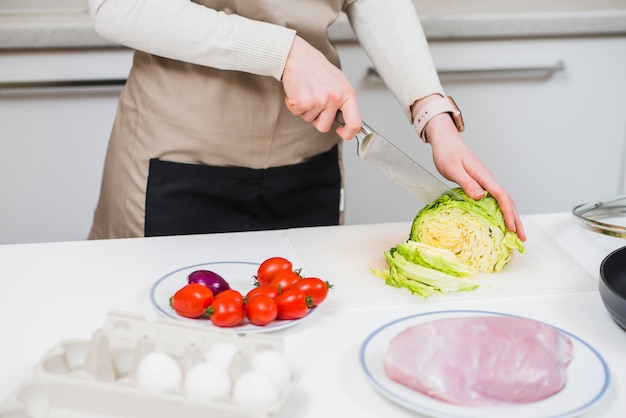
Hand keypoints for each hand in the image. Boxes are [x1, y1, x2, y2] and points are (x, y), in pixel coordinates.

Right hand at [282, 36, 360, 139]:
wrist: (298, 56)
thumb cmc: (316, 68)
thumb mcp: (338, 82)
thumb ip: (342, 101)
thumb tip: (347, 121)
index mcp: (347, 93)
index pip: (355, 123)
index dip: (348, 133)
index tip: (341, 132)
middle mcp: (335, 98)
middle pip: (325, 126)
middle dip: (316, 118)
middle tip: (314, 101)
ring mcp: (319, 101)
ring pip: (309, 120)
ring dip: (305, 109)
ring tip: (306, 91)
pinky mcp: (303, 102)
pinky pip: (297, 114)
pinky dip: (294, 105)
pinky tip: (298, 91)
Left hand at [422, 112, 526, 240]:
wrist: (445, 141)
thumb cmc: (447, 153)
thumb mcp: (453, 169)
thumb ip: (466, 182)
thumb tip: (481, 197)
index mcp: (483, 175)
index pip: (501, 196)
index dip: (508, 213)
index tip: (511, 228)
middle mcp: (487, 179)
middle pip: (507, 201)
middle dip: (516, 220)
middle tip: (521, 238)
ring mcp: (485, 181)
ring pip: (503, 201)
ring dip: (511, 217)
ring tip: (515, 234)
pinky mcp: (480, 183)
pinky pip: (495, 199)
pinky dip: (501, 211)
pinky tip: (500, 220)